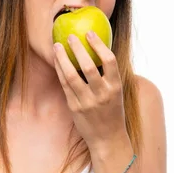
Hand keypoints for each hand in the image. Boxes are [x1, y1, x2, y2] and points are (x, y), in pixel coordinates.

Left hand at [53, 31, 127, 149]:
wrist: (107, 139)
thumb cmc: (112, 111)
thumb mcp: (116, 92)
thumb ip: (108, 74)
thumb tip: (97, 49)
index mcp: (115, 87)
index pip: (109, 61)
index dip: (99, 45)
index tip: (89, 33)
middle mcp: (102, 94)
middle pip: (89, 66)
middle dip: (78, 49)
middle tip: (71, 36)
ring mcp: (87, 102)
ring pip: (71, 76)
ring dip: (63, 59)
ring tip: (58, 45)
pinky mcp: (74, 107)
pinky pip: (64, 85)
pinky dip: (60, 71)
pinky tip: (57, 61)